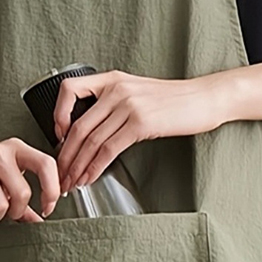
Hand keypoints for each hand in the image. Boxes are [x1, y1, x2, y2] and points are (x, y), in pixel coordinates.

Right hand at [0, 137, 60, 223]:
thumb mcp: (5, 180)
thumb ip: (23, 199)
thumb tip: (39, 220)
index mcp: (17, 148)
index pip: (46, 164)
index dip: (52, 190)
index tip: (47, 208)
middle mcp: (0, 150)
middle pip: (22, 192)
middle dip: (16, 212)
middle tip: (7, 212)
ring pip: (0, 204)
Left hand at [52, 69, 233, 192]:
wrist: (204, 98)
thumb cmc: (173, 100)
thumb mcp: (136, 92)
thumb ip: (112, 104)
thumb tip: (89, 131)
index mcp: (111, 79)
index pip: (69, 89)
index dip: (57, 115)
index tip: (59, 137)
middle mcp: (116, 89)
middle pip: (78, 126)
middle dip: (65, 156)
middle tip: (59, 174)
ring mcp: (128, 106)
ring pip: (91, 141)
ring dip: (77, 166)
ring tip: (71, 182)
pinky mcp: (141, 123)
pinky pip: (109, 149)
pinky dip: (95, 167)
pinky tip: (90, 177)